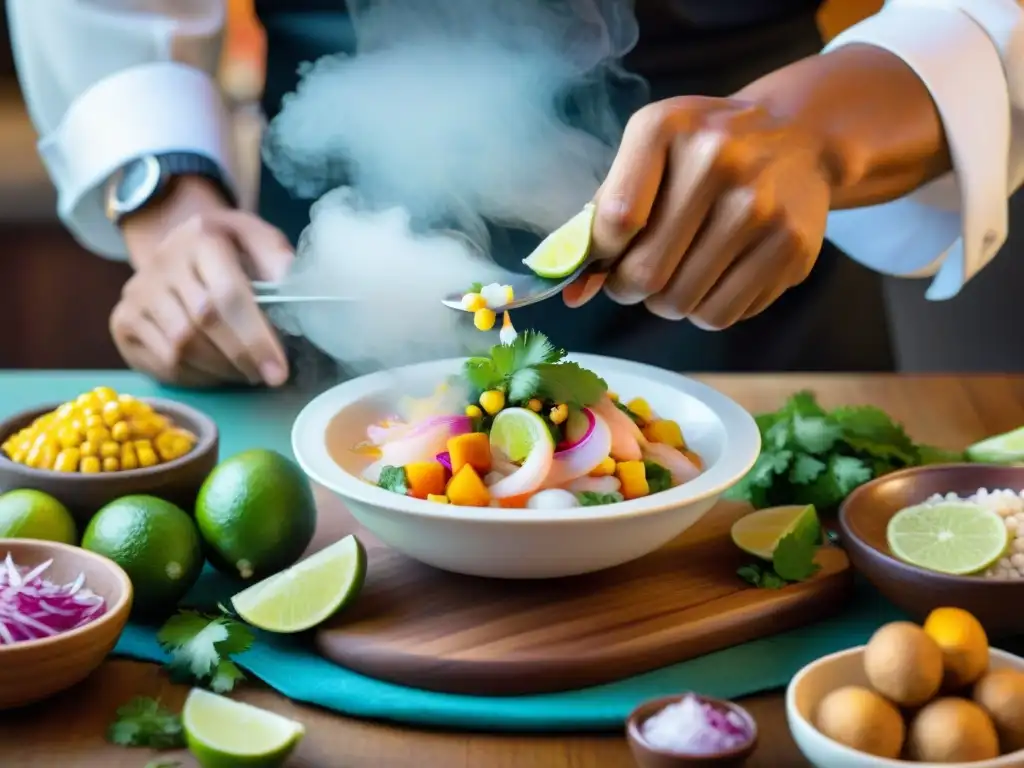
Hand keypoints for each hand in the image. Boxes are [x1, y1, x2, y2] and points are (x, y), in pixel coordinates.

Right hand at [110, 182, 293, 386]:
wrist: (178, 246)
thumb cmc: (231, 250)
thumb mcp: (258, 239)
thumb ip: (278, 259)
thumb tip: (296, 293)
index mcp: (200, 237)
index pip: (228, 294)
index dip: (255, 338)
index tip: (279, 369)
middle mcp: (161, 262)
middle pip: (203, 324)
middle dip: (241, 358)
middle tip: (268, 377)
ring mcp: (137, 293)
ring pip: (180, 348)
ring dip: (221, 370)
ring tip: (247, 373)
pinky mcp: (123, 320)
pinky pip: (162, 362)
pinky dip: (196, 376)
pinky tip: (218, 373)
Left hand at [564, 95, 831, 328]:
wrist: (797, 138)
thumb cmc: (702, 153)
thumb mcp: (647, 155)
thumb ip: (601, 216)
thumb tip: (572, 292)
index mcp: (667, 129)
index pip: (616, 220)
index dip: (601, 254)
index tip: (608, 254)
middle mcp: (718, 162)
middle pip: (647, 272)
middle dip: (628, 286)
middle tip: (636, 276)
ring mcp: (761, 207)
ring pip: (681, 302)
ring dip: (666, 302)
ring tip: (678, 273)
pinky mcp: (790, 248)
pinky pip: (721, 315)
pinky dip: (704, 310)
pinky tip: (713, 279)